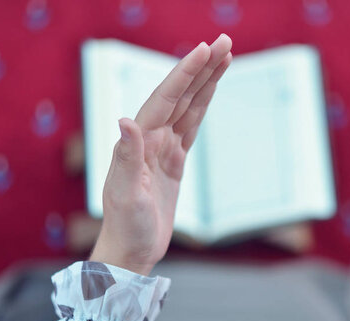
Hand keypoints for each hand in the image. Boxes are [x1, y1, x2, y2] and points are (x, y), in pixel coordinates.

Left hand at [90, 34, 232, 274]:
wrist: (130, 249)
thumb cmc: (125, 226)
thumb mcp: (126, 194)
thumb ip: (126, 156)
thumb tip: (125, 119)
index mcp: (139, 141)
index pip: (165, 98)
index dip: (185, 73)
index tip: (205, 49)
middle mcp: (150, 138)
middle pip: (180, 95)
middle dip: (202, 68)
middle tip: (225, 41)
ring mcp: (163, 148)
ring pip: (188, 107)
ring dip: (206, 82)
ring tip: (225, 57)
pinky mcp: (173, 161)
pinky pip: (191, 127)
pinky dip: (202, 107)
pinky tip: (210, 93)